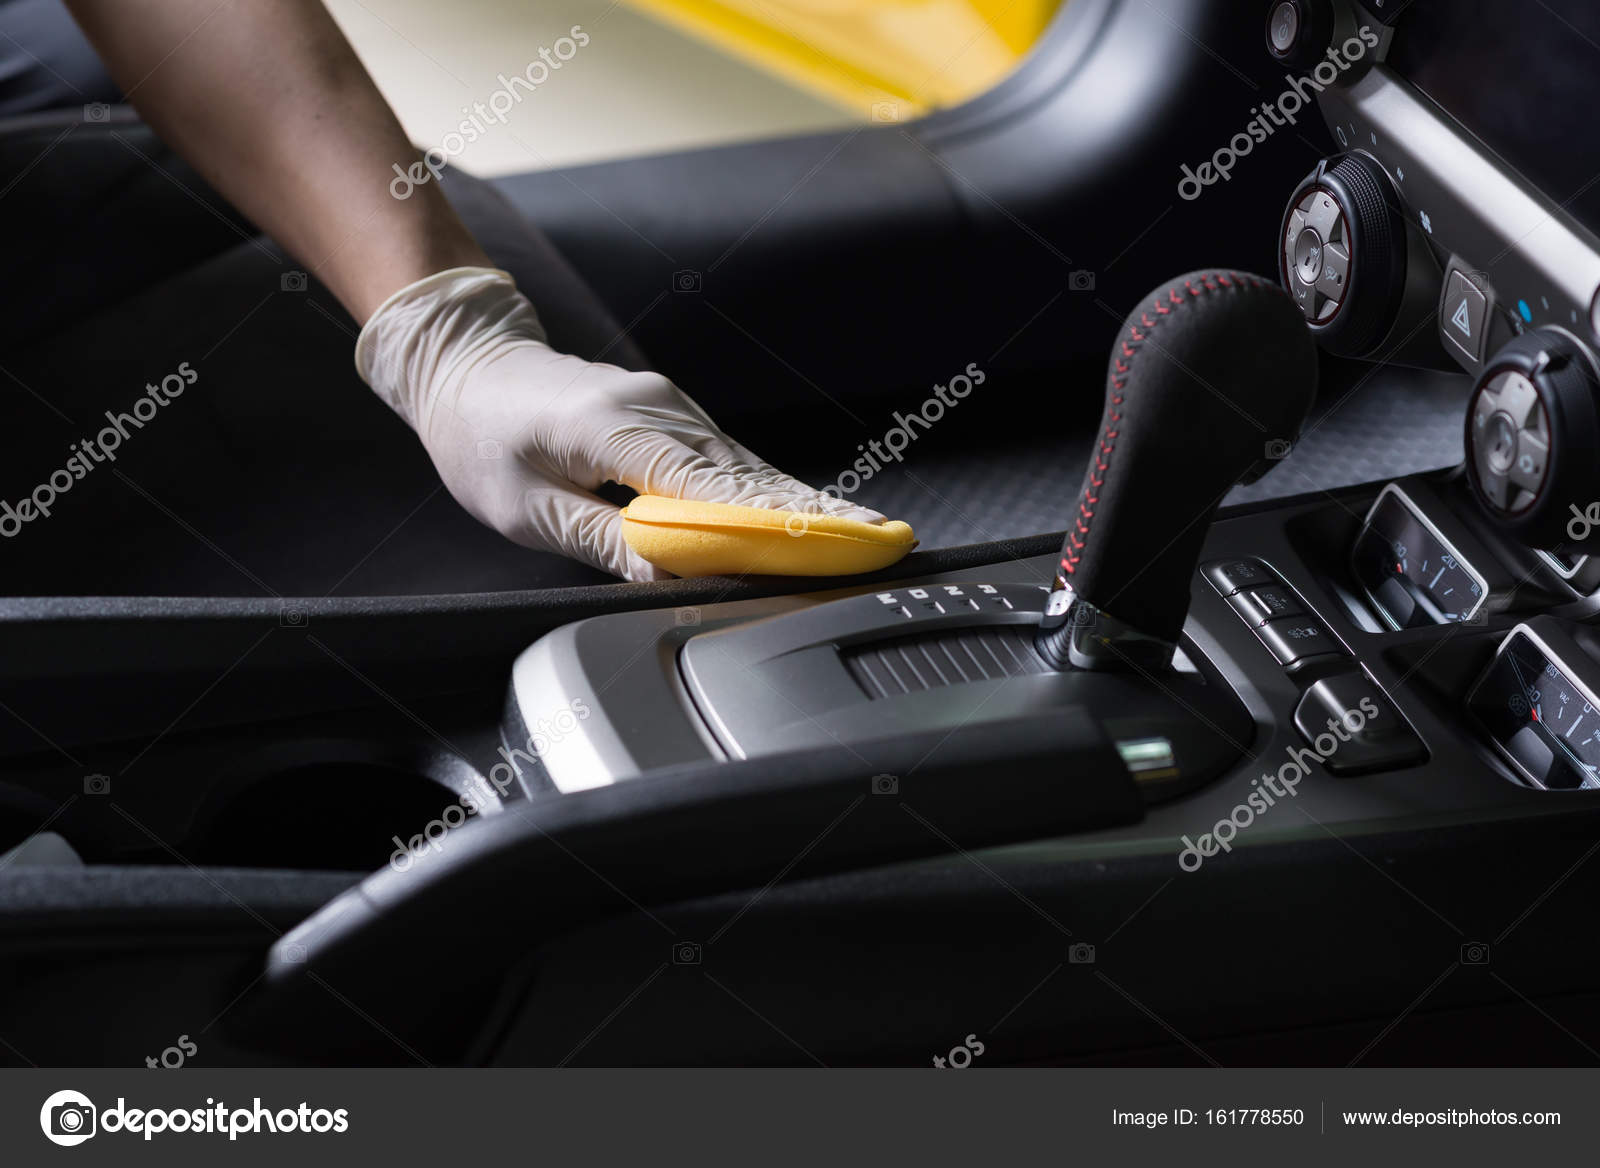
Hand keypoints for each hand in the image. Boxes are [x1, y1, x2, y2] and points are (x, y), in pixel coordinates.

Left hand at [356, 268, 883, 580]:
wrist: (469, 364)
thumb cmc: (483, 438)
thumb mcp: (523, 506)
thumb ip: (599, 539)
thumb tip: (670, 571)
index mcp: (615, 428)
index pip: (708, 488)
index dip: (772, 523)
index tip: (828, 547)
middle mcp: (657, 410)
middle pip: (747, 475)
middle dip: (812, 515)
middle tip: (880, 544)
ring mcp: (671, 409)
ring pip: (748, 467)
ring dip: (802, 505)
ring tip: (864, 534)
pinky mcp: (674, 418)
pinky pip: (731, 461)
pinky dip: (772, 491)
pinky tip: (813, 512)